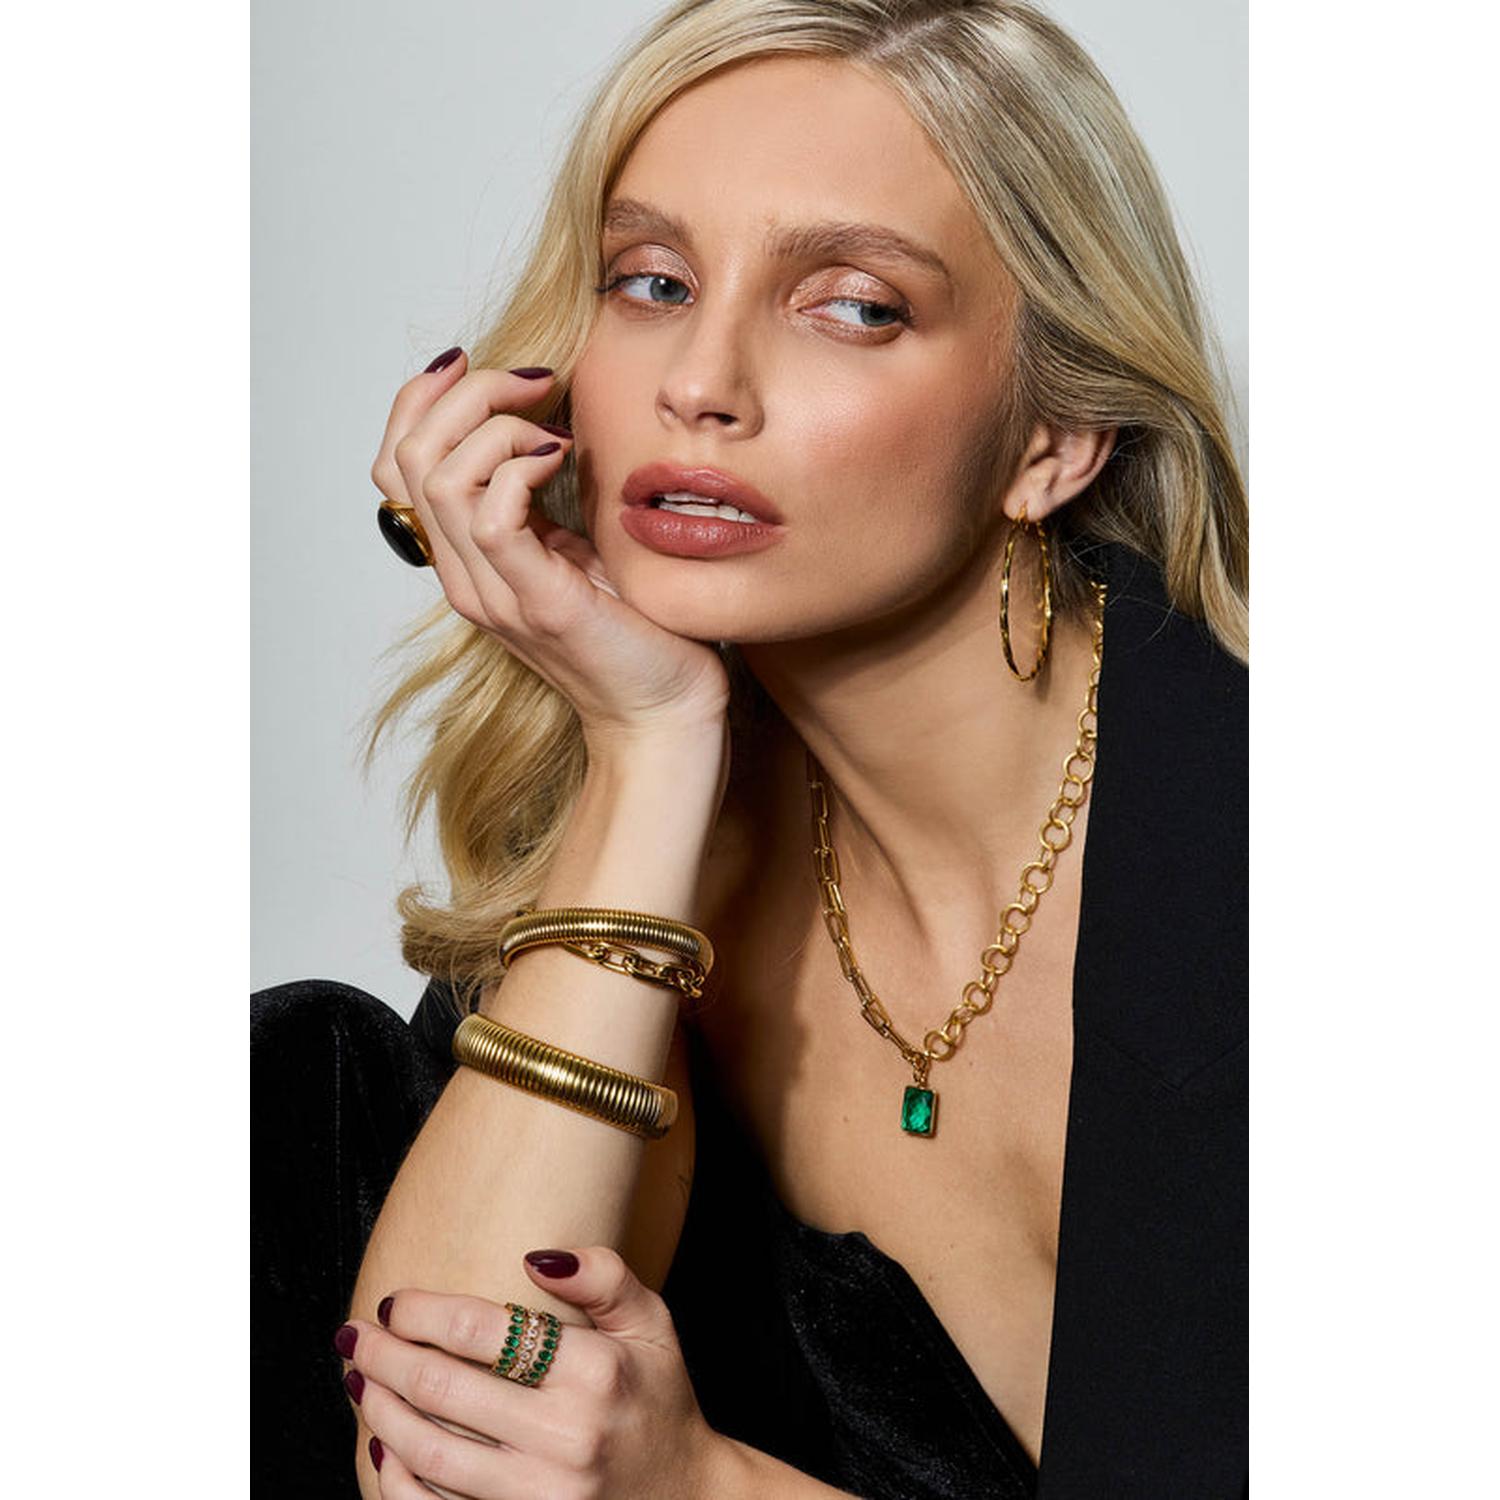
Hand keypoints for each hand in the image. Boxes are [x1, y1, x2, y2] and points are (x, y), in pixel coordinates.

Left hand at [338, 1245, 732, 1499]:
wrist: (690, 1498)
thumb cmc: (658, 1399)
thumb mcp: (652, 1323)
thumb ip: (605, 1275)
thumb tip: (533, 1255)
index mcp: (595, 1373)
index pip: (482, 1331)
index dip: (424, 1311)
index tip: (394, 1301)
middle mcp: (566, 1437)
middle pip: (442, 1389)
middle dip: (384, 1356)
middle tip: (353, 1335)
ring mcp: (540, 1496)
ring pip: (428, 1454)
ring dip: (378, 1412)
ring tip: (358, 1382)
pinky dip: (395, 1480)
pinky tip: (380, 1446)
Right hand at [370, 351, 730, 742]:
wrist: (666, 712)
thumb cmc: (637, 630)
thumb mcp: (578, 547)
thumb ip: (545, 501)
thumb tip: (549, 421)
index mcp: (467, 558)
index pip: (397, 465)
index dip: (421, 400)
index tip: (480, 363)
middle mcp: (464, 576)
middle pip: (410, 456)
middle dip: (467, 393)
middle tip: (536, 379)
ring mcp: (494, 593)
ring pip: (440, 476)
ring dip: (497, 425)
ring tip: (554, 425)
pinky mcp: (536, 603)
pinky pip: (491, 517)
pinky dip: (522, 468)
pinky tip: (564, 459)